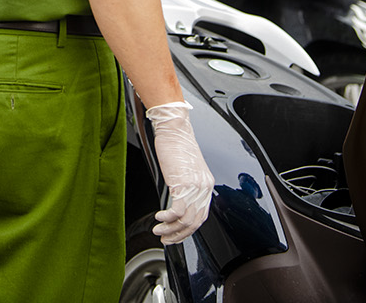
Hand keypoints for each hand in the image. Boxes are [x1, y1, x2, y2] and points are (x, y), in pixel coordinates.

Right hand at [146, 101, 212, 243]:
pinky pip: (177, 211)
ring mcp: (195, 186)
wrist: (174, 127)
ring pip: (186, 220)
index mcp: (206, 184)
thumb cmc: (176, 143)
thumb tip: (177, 200)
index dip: (188, 229)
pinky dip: (167, 219)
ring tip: (159, 230)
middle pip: (195, 222)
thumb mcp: (184, 168)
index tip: (176, 234)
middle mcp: (204, 187)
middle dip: (179, 234)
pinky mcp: (183, 183)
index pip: (202, 216)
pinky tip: (158, 218)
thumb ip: (185, 185)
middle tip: (166, 238)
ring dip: (170, 229)